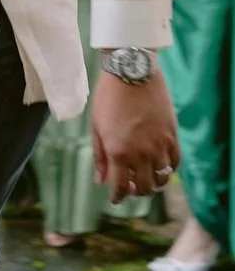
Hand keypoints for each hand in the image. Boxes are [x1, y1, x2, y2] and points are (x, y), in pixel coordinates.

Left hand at [92, 70, 179, 202]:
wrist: (131, 72)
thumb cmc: (108, 97)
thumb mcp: (96, 126)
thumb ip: (99, 156)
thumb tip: (100, 181)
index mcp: (118, 152)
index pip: (120, 188)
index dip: (117, 197)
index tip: (115, 198)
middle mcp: (140, 154)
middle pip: (143, 188)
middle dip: (135, 191)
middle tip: (130, 186)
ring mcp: (159, 146)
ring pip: (161, 179)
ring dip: (153, 183)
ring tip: (145, 177)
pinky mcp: (172, 136)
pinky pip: (174, 163)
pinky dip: (168, 169)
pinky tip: (159, 165)